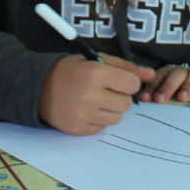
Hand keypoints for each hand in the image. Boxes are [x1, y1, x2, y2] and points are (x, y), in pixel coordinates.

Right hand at [37, 54, 153, 134]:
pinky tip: (86, 109)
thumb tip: (151, 75)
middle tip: (104, 90)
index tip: (117, 80)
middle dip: (120, 96)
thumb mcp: (96, 60)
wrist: (37, 88)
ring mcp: (83, 114)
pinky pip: (102, 127)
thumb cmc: (71, 70)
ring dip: (110, 109)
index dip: (127, 82)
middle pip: (127, 103)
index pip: (132, 84)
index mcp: (95, 73)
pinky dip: (98, 119)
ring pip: (117, 117)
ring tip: (94, 99)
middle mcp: (89, 95)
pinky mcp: (79, 129)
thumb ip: (125, 66)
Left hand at [137, 64, 189, 103]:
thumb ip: (159, 103)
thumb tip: (141, 112)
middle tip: (160, 99)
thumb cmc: (183, 105)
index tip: (144, 99)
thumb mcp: (170, 104)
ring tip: (182, 98)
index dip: (151, 87)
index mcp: (168, 75)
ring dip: (187, 85)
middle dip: (167, 86)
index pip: (158, 77)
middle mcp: (183, 72)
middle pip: (175, 73)